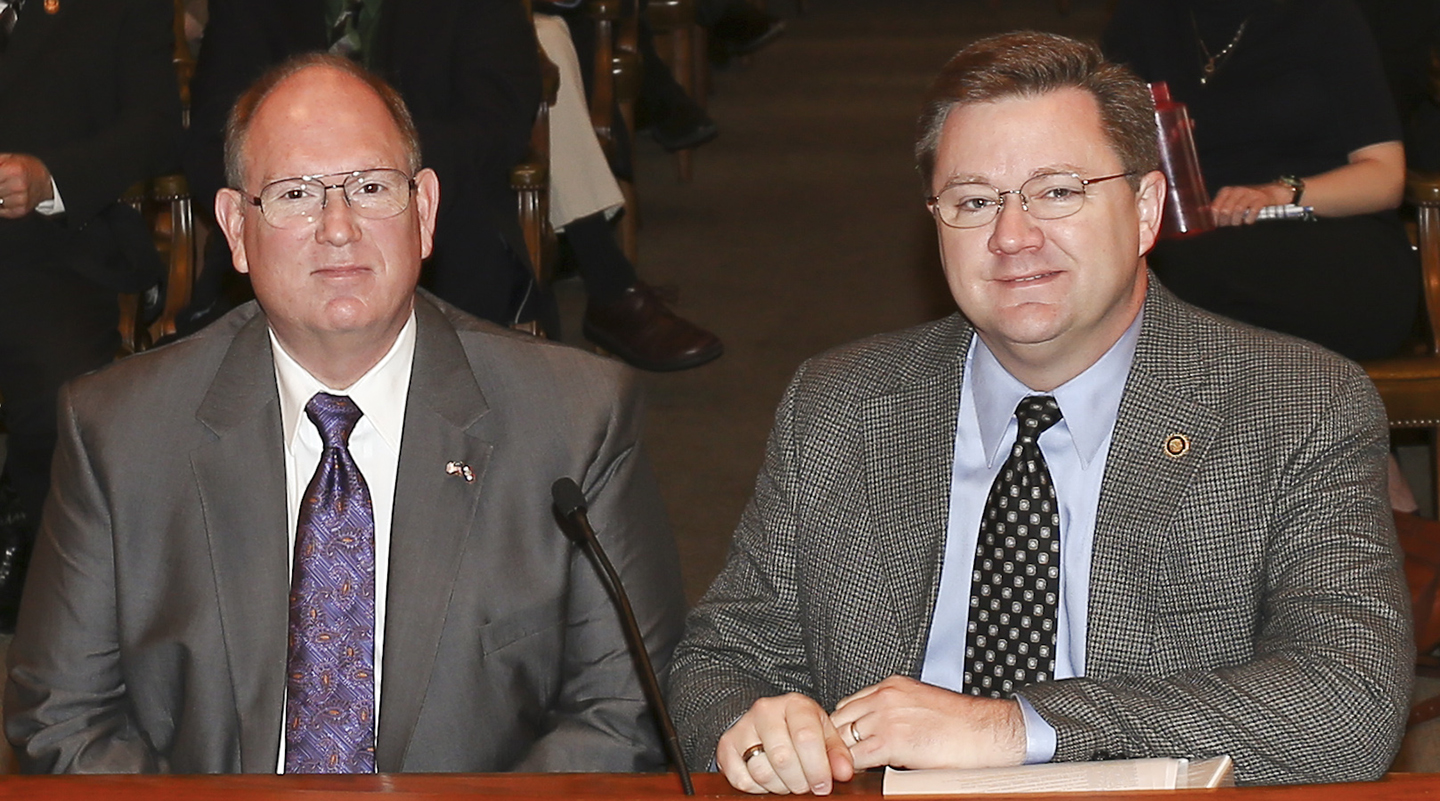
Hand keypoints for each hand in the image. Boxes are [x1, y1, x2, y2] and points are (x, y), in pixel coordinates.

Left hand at [0, 154, 53, 218]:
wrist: (46, 182)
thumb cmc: (25, 168)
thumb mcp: (7, 158)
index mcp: (13, 170)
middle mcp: (17, 186)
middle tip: (2, 182)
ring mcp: (19, 200)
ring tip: (3, 188)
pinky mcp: (19, 211)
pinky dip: (0, 203)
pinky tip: (5, 197)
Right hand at [717, 692, 854, 794]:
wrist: (768, 722)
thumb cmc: (802, 730)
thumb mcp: (824, 734)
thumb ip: (837, 753)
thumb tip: (844, 772)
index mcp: (794, 704)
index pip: (806, 737)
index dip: (817, 768)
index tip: (824, 785)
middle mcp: (765, 710)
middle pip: (783, 758)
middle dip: (800, 782)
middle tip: (807, 786)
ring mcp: (742, 727)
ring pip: (761, 771)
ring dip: (781, 786)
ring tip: (790, 782)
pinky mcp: (727, 746)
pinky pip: (742, 779)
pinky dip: (759, 788)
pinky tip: (770, 780)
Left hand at [830, 676, 1025, 770]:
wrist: (986, 733)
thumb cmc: (962, 725)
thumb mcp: (921, 705)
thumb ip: (895, 712)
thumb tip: (877, 734)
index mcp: (892, 686)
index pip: (849, 704)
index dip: (843, 727)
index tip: (842, 741)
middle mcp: (885, 697)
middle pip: (840, 719)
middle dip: (838, 741)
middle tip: (838, 759)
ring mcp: (886, 717)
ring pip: (843, 738)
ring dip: (842, 755)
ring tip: (845, 769)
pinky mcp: (891, 740)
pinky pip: (856, 757)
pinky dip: (853, 768)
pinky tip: (858, 775)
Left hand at [1210, 182, 1289, 226]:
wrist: (1271, 193)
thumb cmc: (1248, 200)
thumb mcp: (1231, 200)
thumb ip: (1217, 206)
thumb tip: (1200, 212)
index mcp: (1226, 191)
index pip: (1215, 208)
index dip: (1215, 220)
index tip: (1219, 226)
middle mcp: (1236, 190)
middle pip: (1225, 210)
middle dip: (1226, 223)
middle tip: (1230, 228)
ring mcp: (1249, 193)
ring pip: (1237, 211)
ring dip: (1237, 222)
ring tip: (1239, 225)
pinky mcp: (1261, 198)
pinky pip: (1252, 210)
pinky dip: (1249, 219)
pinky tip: (1249, 222)